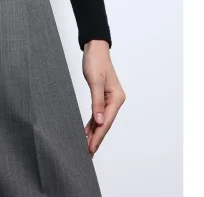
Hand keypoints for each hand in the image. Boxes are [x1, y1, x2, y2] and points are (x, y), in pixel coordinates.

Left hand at [82, 40, 124, 157]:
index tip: (91, 148)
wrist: (95, 48)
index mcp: (117, 98)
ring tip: (86, 147)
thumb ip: (97, 102)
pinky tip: (87, 132)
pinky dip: (92, 123)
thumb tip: (99, 121)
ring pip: (101, 120)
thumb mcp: (95, 81)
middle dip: (96, 138)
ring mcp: (109, 99)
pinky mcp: (102, 97)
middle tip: (88, 154)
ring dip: (93, 133)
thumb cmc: (96, 62)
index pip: (106, 121)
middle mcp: (115, 101)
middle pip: (104, 124)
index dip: (98, 136)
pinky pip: (97, 114)